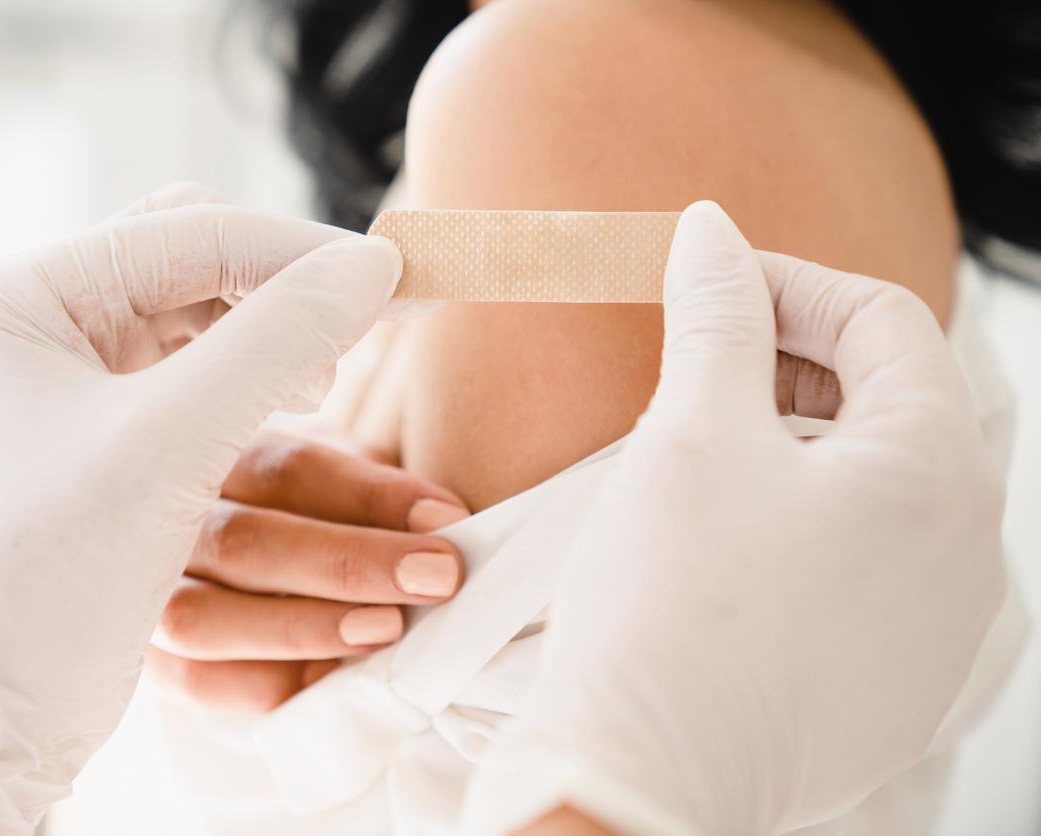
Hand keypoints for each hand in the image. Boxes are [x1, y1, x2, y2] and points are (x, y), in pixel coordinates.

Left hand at [0, 183, 403, 831]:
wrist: (2, 697)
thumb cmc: (56, 572)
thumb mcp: (171, 442)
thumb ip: (276, 340)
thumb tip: (373, 265)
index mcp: (39, 294)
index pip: (198, 230)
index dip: (305, 252)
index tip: (399, 279)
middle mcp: (59, 315)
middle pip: (208, 256)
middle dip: (288, 290)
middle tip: (357, 330)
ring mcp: (89, 366)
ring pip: (217, 308)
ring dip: (285, 337)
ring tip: (323, 387)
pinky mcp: (122, 418)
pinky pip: (214, 364)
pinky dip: (267, 380)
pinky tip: (298, 408)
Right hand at [146, 428, 467, 711]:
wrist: (210, 548)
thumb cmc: (291, 508)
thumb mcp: (323, 480)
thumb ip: (371, 498)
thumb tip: (445, 526)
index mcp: (209, 452)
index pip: (288, 470)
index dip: (372, 496)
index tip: (448, 522)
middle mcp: (159, 519)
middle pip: (246, 543)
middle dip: (350, 563)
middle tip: (437, 577)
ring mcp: (141, 594)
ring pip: (206, 619)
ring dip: (306, 628)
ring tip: (386, 629)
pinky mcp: (149, 659)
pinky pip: (200, 683)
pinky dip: (268, 681)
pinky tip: (333, 676)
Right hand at [464, 201, 1005, 834]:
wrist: (638, 781)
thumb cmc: (667, 611)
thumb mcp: (691, 432)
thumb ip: (717, 315)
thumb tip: (714, 234)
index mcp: (937, 474)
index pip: (884, 323)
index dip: (789, 283)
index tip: (710, 281)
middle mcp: (968, 554)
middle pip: (889, 404)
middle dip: (793, 365)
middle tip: (699, 367)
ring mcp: (937, 630)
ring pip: (876, 490)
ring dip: (794, 447)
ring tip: (701, 457)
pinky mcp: (892, 684)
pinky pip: (863, 569)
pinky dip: (801, 527)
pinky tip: (724, 544)